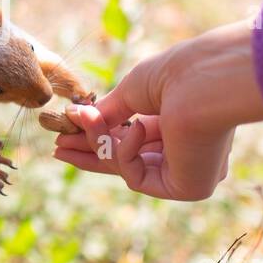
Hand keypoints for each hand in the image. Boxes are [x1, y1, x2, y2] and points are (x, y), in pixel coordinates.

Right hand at [51, 20, 262, 199]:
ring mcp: (191, 172)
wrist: (205, 77)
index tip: (68, 136)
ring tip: (80, 122)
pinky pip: (138, 177)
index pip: (136, 141)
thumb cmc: (176, 74)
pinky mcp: (190, 188)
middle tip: (57, 147)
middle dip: (92, 151)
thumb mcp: (133, 92)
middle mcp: (191, 152)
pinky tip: (139, 126)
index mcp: (184, 125)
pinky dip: (127, 151)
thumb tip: (82, 120)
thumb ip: (110, 112)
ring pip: (129, 169)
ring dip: (100, 144)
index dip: (101, 139)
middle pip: (130, 160)